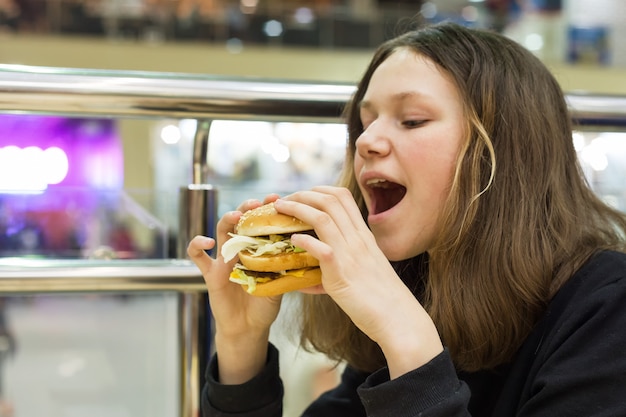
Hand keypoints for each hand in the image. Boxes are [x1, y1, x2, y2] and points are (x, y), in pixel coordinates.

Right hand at [187, 196, 281, 383]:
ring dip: (227, 219)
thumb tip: (309, 252)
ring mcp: (224, 259)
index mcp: (257, 248)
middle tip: (256, 203)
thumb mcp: (280, 283)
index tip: (276, 199)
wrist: (248, 328)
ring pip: (220, 231)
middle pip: (240, 220)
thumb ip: (287, 268)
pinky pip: (197, 256)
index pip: (260, 222)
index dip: (266, 209)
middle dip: (247, 208)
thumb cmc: (265, 304)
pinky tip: (207, 241)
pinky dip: (197, 245)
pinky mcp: (211, 273)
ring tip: (237, 216)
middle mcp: (239, 249)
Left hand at [275, 186, 442, 377]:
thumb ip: (340, 265)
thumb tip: (311, 273)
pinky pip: (321, 248)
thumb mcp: (365, 270)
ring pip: (322, 217)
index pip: (342, 197)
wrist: (397, 318)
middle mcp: (357, 239)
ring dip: (297, 209)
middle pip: (329, 201)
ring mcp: (350, 253)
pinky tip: (293, 240)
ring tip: (279, 209)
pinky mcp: (342, 273)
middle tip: (284, 199)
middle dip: (302, 194)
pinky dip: (304, 240)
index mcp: (363, 235)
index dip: (319, 190)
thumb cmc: (381, 298)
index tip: (303, 194)